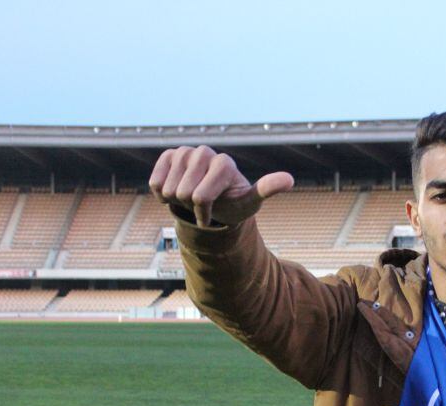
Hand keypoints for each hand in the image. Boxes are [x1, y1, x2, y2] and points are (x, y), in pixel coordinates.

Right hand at [148, 145, 293, 227]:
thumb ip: (267, 190)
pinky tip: (177, 188)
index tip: (214, 213)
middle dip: (190, 206)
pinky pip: (155, 183)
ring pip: (167, 189)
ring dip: (177, 200)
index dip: (203, 214)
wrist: (216, 196)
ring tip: (192, 195)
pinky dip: (162, 194)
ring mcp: (185, 152)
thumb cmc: (233, 201)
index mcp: (225, 164)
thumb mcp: (250, 202)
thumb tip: (290, 180)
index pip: (200, 197)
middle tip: (203, 202)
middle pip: (182, 194)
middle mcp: (205, 153)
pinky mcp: (168, 155)